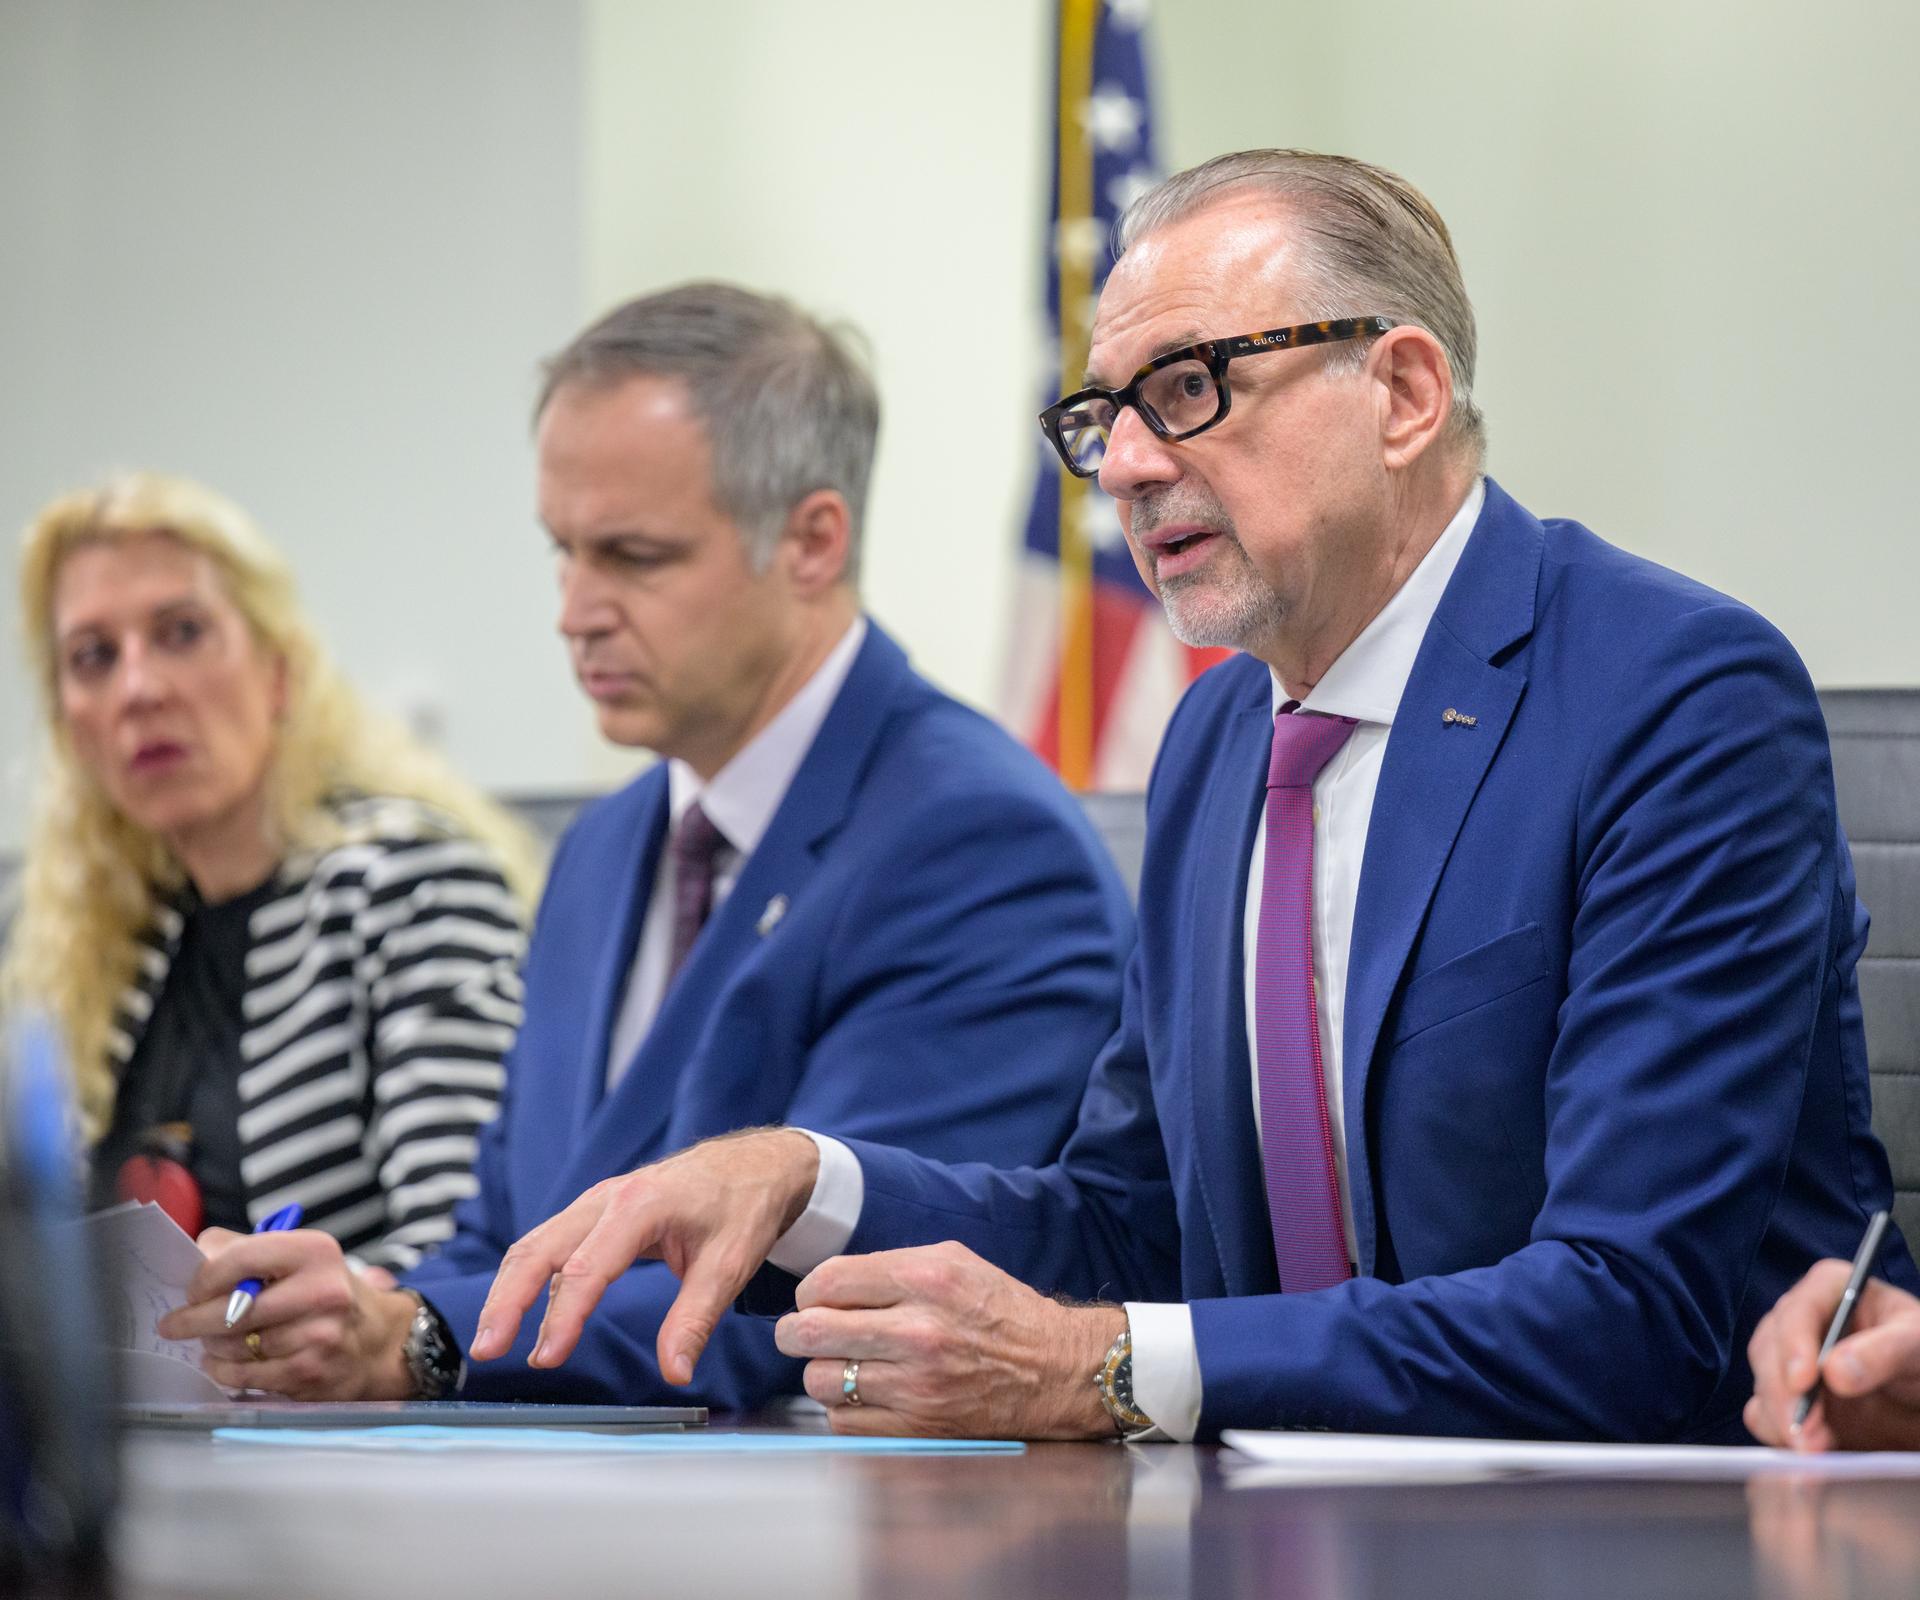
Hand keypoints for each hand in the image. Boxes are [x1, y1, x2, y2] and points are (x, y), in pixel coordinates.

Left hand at [156, 1227, 416, 1399]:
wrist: (376, 1340)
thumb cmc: (324, 1293)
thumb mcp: (299, 1258)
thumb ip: (247, 1249)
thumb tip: (197, 1252)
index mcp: (315, 1252)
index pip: (241, 1258)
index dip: (204, 1277)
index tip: (190, 1290)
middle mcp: (322, 1291)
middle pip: (233, 1309)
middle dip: (193, 1319)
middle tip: (172, 1324)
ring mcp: (318, 1335)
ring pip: (236, 1345)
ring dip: (211, 1345)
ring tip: (208, 1340)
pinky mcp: (309, 1373)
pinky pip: (245, 1375)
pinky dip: (224, 1370)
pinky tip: (221, 1362)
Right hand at [471, 1127, 818, 1382]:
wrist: (755, 1164)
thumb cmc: (743, 1207)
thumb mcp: (729, 1265)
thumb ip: (695, 1320)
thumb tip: (675, 1373)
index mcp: (641, 1205)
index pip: (588, 1267)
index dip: (563, 1316)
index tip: (545, 1358)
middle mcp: (608, 1198)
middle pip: (540, 1248)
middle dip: (507, 1300)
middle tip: (485, 1351)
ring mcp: (598, 1202)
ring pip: (538, 1244)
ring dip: (510, 1291)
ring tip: (490, 1343)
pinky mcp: (597, 1214)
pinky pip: (554, 1245)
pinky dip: (533, 1281)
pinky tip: (527, 1319)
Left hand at [774, 1240, 1122, 1438]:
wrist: (1054, 1370)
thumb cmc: (1000, 1311)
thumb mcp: (952, 1261)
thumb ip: (888, 1267)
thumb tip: (826, 1285)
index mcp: (925, 1279)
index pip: (827, 1281)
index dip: (810, 1291)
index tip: (816, 1299)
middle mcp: (917, 1331)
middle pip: (810, 1332)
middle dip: (796, 1331)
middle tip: (804, 1333)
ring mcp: (915, 1386)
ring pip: (819, 1380)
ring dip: (822, 1372)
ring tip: (845, 1364)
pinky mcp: (916, 1428)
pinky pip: (843, 1420)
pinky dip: (845, 1408)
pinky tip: (869, 1392)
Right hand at [1745, 1259, 1919, 1449]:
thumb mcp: (1918, 1344)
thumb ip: (1884, 1352)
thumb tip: (1835, 1372)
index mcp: (1830, 1291)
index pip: (1798, 1311)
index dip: (1794, 1345)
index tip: (1803, 1382)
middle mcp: (1800, 1323)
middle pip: (1769, 1351)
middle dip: (1784, 1395)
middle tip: (1805, 1433)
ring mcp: (1790, 1362)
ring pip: (1762, 1384)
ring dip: (1780, 1419)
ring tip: (1812, 1451)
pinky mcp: (1789, 1399)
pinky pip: (1764, 1414)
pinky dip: (1778, 1435)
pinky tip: (1804, 1452)